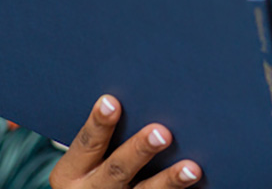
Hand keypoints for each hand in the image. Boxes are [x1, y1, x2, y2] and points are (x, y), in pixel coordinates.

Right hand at [49, 96, 201, 188]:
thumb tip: (137, 92)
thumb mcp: (86, 158)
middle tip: (161, 133)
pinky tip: (198, 184)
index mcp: (73, 171)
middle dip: (139, 150)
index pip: (87, 144)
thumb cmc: (92, 169)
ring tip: (191, 168)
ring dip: (168, 180)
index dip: (99, 123)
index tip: (110, 102)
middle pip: (117, 170)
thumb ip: (104, 135)